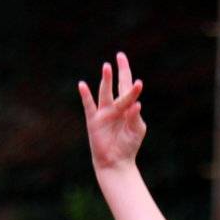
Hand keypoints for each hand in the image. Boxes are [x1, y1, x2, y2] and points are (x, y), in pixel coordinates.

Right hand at [78, 51, 145, 171]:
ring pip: (105, 93)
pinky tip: (82, 85)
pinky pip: (89, 106)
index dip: (128, 75)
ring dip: (106, 81)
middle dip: (119, 71)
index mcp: (127, 107)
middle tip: (120, 56)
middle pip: (117, 85)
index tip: (128, 63)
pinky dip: (86, 96)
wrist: (116, 162)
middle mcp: (115, 106)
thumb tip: (136, 104)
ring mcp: (104, 113)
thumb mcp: (136, 130)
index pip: (127, 87)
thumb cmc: (128, 145)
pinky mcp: (94, 121)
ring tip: (107, 67)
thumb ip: (136, 117)